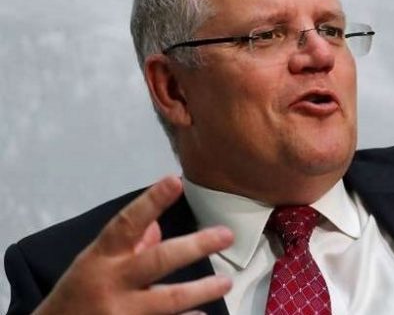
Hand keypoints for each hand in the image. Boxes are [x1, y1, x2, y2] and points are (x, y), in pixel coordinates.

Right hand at [33, 176, 233, 314]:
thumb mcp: (93, 263)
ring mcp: (121, 313)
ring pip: (168, 300)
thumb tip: (156, 224)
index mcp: (101, 257)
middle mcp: (112, 283)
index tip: (175, 180)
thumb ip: (125, 244)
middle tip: (226, 235)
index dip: (151, 201)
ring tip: (226, 282)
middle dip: (195, 246)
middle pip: (158, 261)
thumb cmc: (77, 294)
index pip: (127, 223)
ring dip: (201, 290)